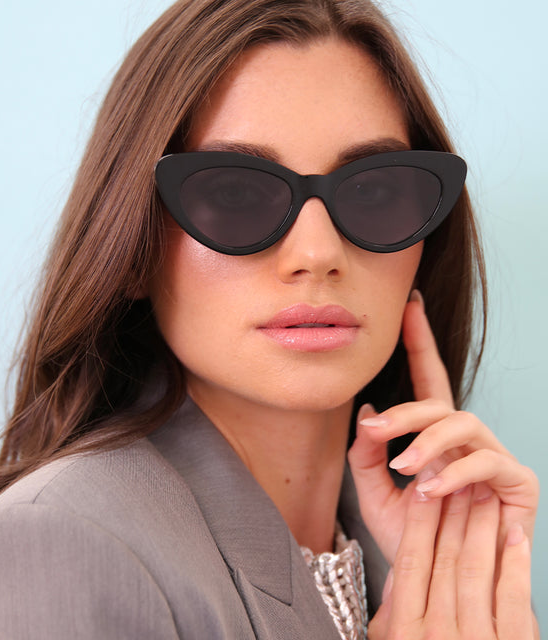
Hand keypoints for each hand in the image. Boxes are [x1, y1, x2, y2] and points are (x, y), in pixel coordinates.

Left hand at [348, 291, 538, 563]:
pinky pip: (487, 463)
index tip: (409, 304)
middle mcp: (465, 439)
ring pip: (464, 425)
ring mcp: (493, 457)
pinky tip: (430, 490)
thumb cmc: (410, 535)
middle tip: (377, 430)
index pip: (428, 378)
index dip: (420, 339)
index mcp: (434, 434)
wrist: (435, 583)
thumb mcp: (375, 493)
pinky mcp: (517, 483)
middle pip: (439, 403)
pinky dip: (455, 474)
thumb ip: (368, 453)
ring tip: (406, 468)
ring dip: (430, 442)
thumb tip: (370, 411)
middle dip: (407, 413)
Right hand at [367, 483, 536, 638]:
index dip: (418, 520)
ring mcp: (476, 639)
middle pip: (444, 557)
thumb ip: (389, 618)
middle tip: (458, 479)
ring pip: (475, 567)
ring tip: (485, 494)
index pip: (410, 560)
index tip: (424, 489)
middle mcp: (437, 631)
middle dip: (452, 512)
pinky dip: (516, 561)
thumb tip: (390, 584)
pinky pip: (513, 596)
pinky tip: (516, 536)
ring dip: (480, 525)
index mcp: (406, 627)